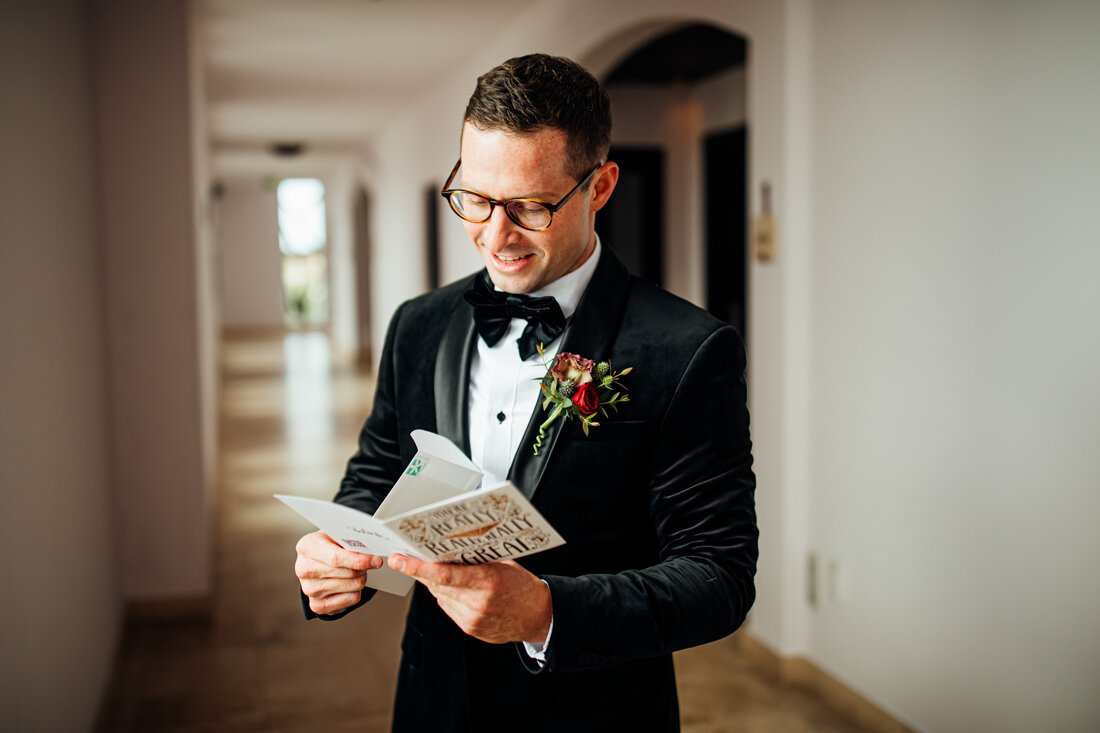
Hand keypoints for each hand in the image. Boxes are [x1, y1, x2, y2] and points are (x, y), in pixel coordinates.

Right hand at [295, 530, 382, 614]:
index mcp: (307, 547)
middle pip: (347, 573)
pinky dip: (356, 592)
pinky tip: (348, 584)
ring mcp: (309, 590)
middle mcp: (304, 569)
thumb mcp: (336, 535)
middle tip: (364, 563)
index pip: (336, 558)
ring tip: (353, 572)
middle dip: (363, 568)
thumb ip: (351, 542)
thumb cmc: (328, 546)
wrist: (315, 562)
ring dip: (360, 579)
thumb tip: (371, 554)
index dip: (359, 560)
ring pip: (353, 586)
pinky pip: (351, 600)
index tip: (376, 561)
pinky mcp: (317, 605)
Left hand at [389, 555, 551, 644]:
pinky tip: (457, 589)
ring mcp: (472, 618)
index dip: (417, 567)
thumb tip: (446, 548)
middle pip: (436, 585)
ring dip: (435, 584)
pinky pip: (449, 608)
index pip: (443, 574)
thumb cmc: (522, 585)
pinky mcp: (470, 628)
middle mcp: (477, 601)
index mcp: (487, 580)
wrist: (538, 616)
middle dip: (420, 571)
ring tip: (442, 572)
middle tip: (406, 558)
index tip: (399, 560)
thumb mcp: (503, 564)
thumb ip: (476, 560)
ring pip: (440, 597)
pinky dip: (447, 597)